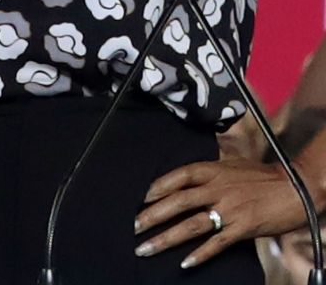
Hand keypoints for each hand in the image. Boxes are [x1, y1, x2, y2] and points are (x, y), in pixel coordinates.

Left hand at [134, 156, 311, 268]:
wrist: (294, 187)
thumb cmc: (263, 176)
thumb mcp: (232, 165)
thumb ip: (211, 171)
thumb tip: (189, 177)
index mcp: (214, 169)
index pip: (179, 176)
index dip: (158, 186)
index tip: (141, 197)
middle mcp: (218, 188)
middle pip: (178, 201)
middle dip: (152, 215)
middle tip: (134, 227)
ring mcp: (229, 208)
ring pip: (191, 225)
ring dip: (166, 237)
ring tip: (147, 247)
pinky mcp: (242, 227)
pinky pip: (217, 243)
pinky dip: (200, 254)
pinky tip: (185, 263)